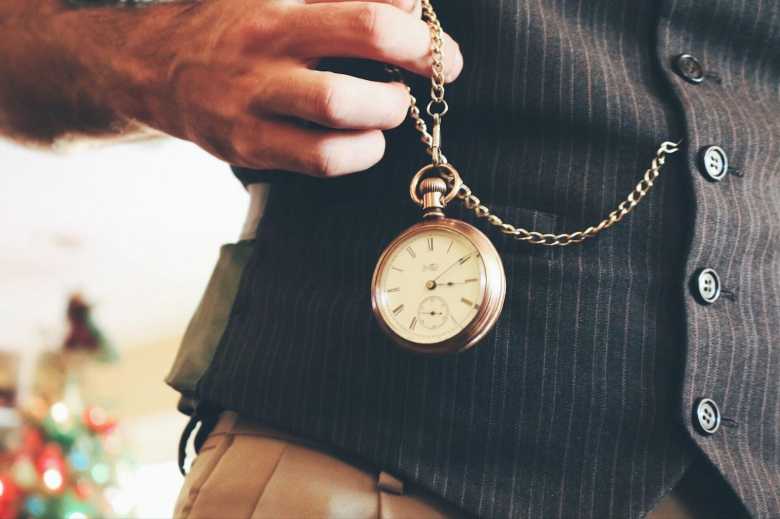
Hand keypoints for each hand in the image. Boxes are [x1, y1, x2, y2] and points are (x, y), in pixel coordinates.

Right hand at [79, 0, 463, 175]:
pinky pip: (317, 162)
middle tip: (412, 89)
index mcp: (280, 13)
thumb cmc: (236, 27)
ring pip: (331, 136)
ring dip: (378, 127)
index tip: (440, 53)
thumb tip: (410, 7)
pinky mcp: (248, 148)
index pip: (366, 24)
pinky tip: (361, 140)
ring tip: (385, 113)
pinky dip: (356, 154)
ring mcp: (252, 111)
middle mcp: (264, 62)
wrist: (158, 64)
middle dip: (401, 94)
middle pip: (347, 93)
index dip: (418, 43)